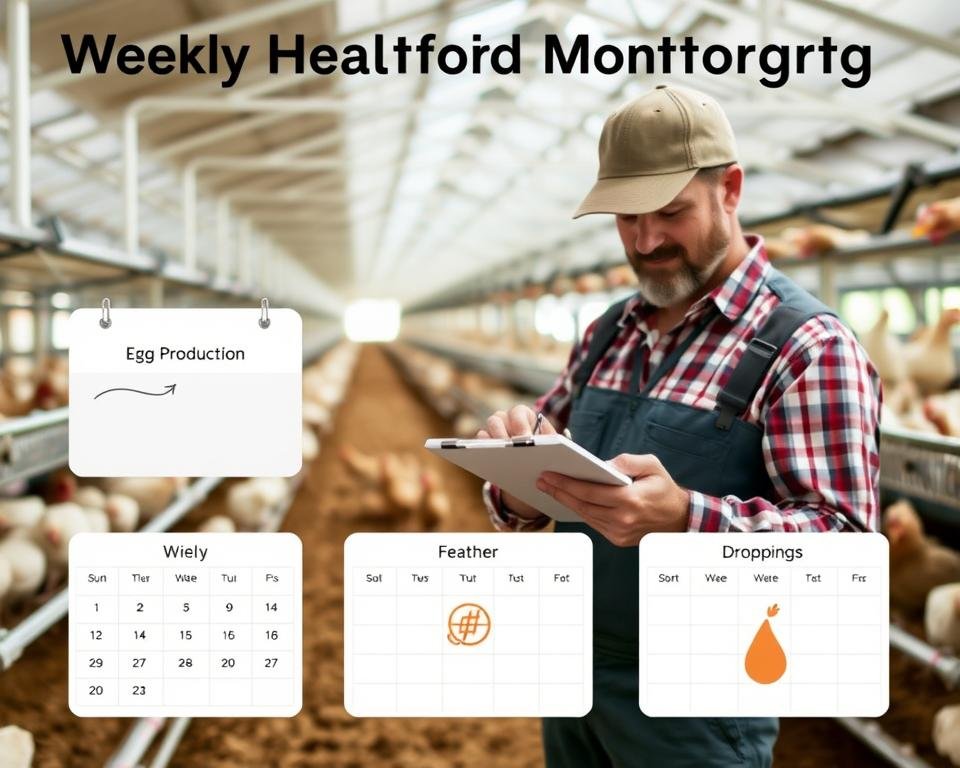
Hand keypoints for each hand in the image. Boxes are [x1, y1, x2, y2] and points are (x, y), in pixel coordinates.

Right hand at [478, 405, 555, 519]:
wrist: (530, 465)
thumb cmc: (543, 452)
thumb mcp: (550, 446)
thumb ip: (551, 441)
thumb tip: (553, 443)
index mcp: (524, 415)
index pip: (519, 412)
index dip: (521, 425)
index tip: (526, 440)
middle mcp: (506, 418)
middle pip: (499, 417)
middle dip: (504, 433)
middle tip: (511, 449)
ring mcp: (494, 428)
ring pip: (488, 426)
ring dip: (493, 439)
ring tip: (500, 454)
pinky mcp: (484, 441)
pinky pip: (479, 439)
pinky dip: (482, 447)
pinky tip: (490, 460)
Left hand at [535, 453, 689, 545]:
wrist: (679, 518)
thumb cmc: (663, 488)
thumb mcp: (652, 465)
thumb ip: (627, 461)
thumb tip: (602, 464)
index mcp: (630, 500)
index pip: (589, 492)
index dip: (566, 483)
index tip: (548, 474)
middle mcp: (622, 519)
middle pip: (582, 504)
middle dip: (559, 491)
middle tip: (541, 480)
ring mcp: (619, 532)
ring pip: (584, 515)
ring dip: (565, 502)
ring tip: (550, 488)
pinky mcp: (617, 539)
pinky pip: (592, 522)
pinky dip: (579, 510)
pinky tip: (568, 499)